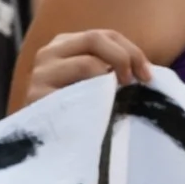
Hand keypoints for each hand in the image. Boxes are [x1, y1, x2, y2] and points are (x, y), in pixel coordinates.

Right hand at [24, 30, 152, 104]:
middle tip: (135, 83)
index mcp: (65, 45)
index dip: (132, 51)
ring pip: (87, 64)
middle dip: (123, 58)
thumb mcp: (95, 85)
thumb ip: (113, 70)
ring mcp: (41, 73)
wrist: (45, 148)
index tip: (148, 76)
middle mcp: (50, 53)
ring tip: (118, 100)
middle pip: (94, 38)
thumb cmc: (77, 115)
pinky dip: (95, 99)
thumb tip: (148, 73)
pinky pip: (75, 92)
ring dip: (110, 81)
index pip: (105, 35)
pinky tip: (102, 112)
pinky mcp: (36, 96)